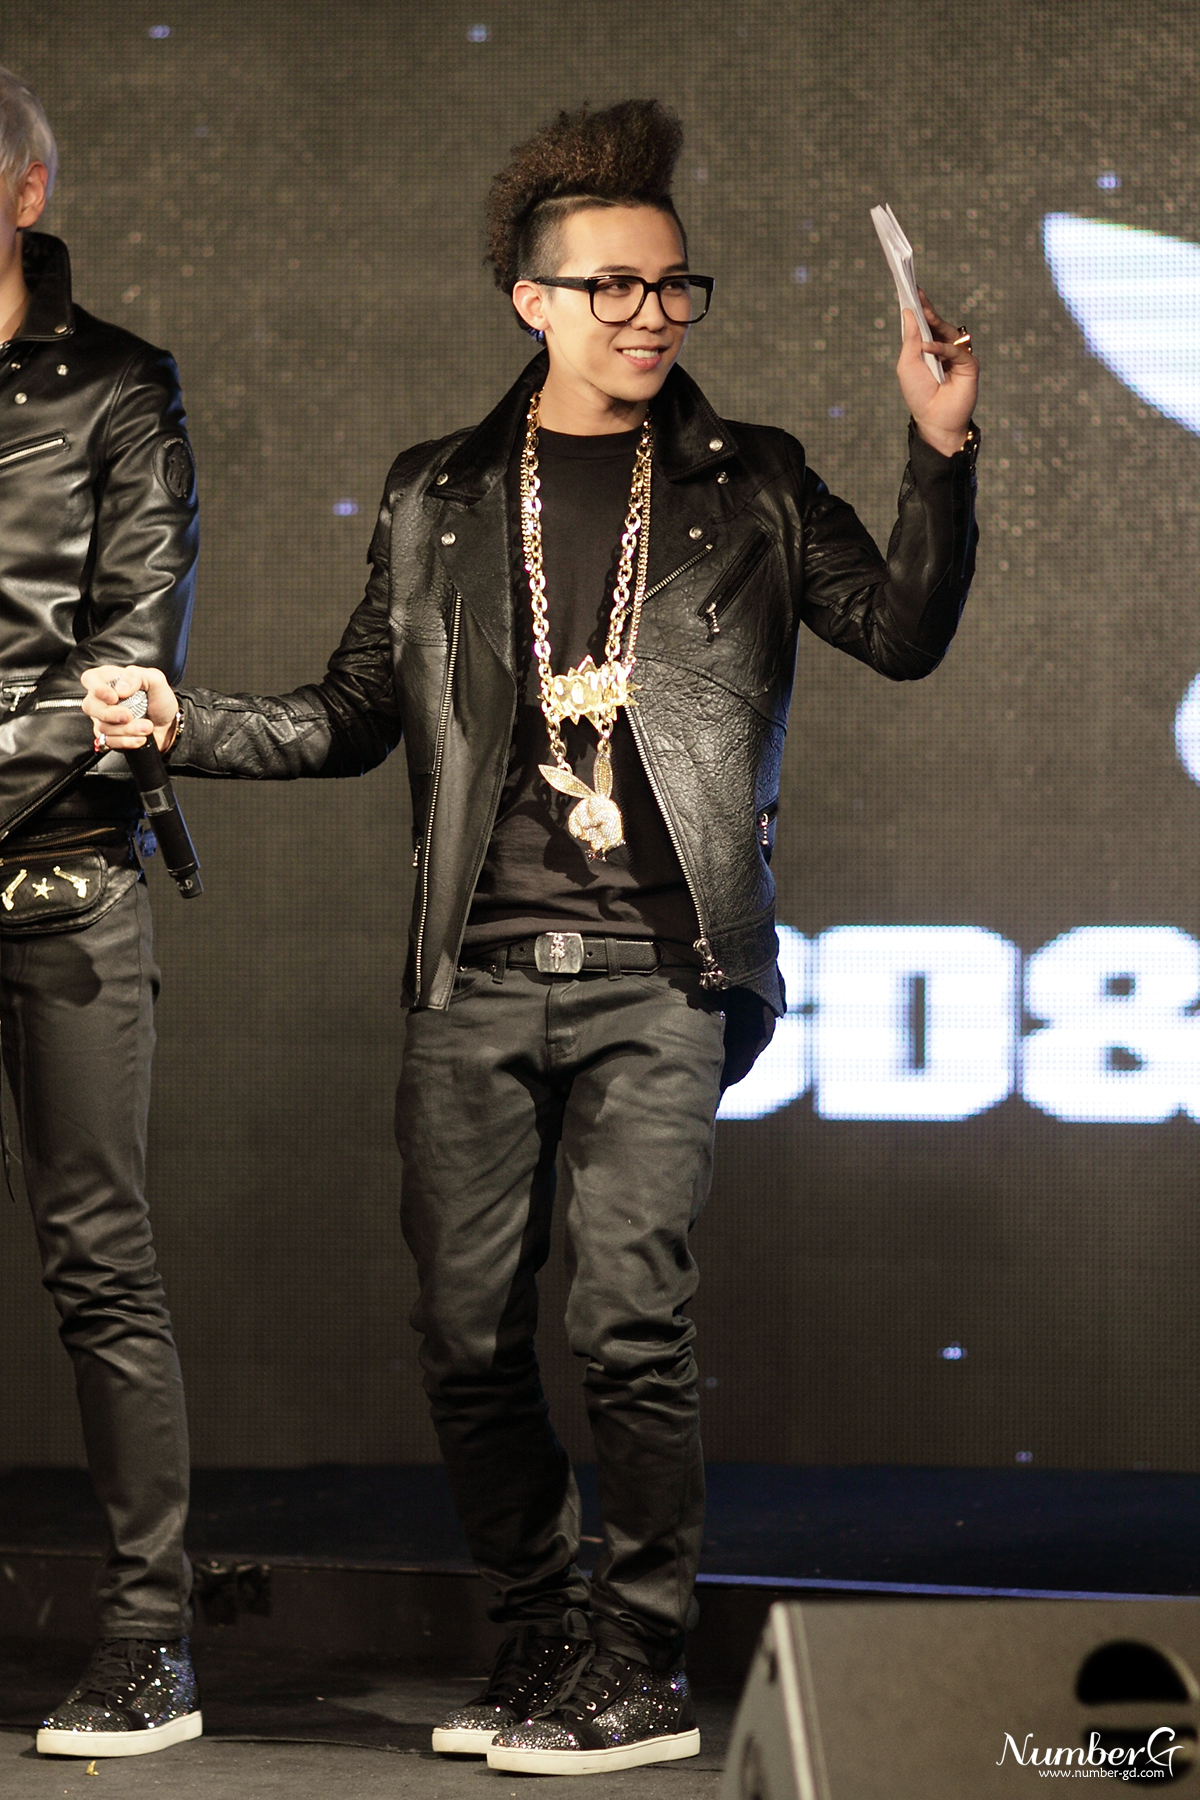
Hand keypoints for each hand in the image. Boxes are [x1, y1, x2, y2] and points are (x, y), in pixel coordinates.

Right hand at [80, 665, 179, 752]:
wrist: (169, 726)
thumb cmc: (161, 701)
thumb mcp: (156, 680)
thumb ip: (138, 676)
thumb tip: (120, 687)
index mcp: (111, 680)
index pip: (90, 679)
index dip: (97, 688)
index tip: (114, 697)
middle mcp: (103, 699)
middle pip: (90, 706)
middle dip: (111, 714)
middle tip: (129, 716)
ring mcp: (104, 718)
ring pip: (102, 726)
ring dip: (127, 729)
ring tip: (146, 727)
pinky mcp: (109, 736)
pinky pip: (108, 741)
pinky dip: (126, 741)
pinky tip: (140, 737)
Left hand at [897, 289, 978, 456]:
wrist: (934, 420)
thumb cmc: (918, 395)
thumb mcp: (907, 365)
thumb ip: (910, 339)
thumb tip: (908, 312)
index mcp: (928, 350)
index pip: (925, 325)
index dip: (920, 308)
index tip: (912, 290)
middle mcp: (944, 350)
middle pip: (938, 324)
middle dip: (928, 309)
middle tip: (918, 294)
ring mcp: (957, 357)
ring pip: (948, 333)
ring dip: (934, 324)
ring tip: (922, 313)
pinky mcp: (969, 365)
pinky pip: (955, 351)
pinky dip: (941, 348)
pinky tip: (927, 348)